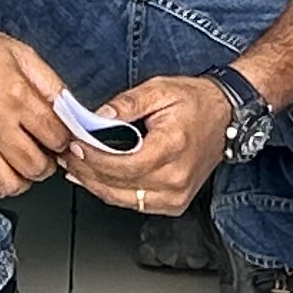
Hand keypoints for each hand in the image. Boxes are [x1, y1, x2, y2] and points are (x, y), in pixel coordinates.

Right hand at [0, 17, 73, 203]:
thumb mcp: (23, 54)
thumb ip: (51, 84)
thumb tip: (72, 112)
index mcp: (17, 97)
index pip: (57, 138)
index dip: (63, 142)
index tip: (58, 141)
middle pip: (36, 167)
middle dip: (46, 164)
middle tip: (41, 154)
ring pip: (9, 184)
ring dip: (21, 181)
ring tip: (19, 167)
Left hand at [56, 71, 235, 217]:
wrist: (226, 116)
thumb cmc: (196, 101)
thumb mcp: (159, 89)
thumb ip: (126, 104)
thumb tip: (97, 118)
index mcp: (172, 148)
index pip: (121, 164)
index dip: (92, 158)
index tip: (74, 146)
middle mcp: (175, 179)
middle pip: (117, 186)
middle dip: (85, 172)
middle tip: (66, 156)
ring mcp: (175, 196)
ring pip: (121, 199)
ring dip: (93, 184)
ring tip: (74, 167)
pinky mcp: (173, 204)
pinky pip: (133, 203)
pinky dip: (111, 191)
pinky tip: (96, 177)